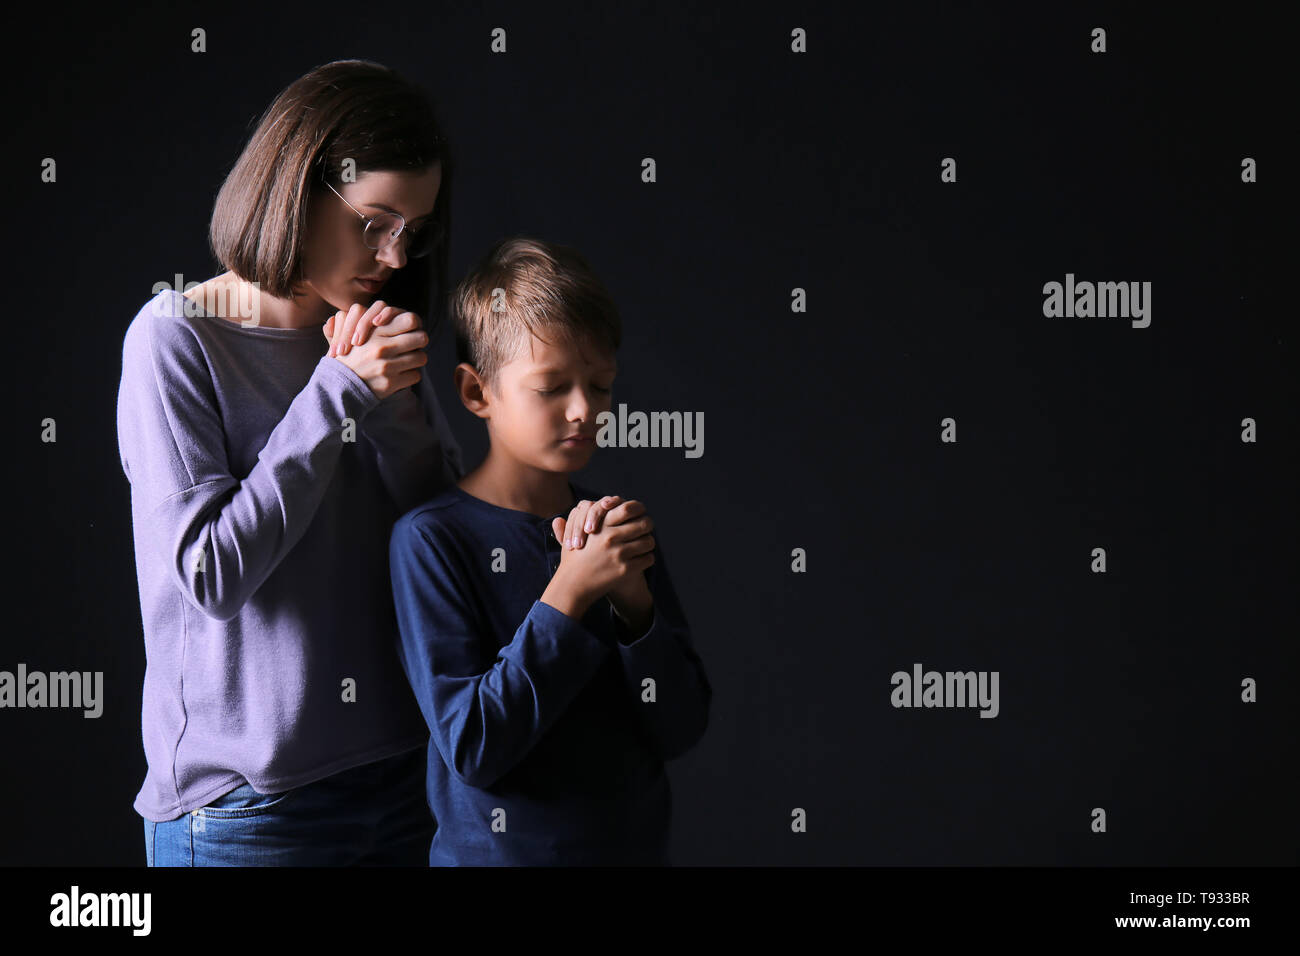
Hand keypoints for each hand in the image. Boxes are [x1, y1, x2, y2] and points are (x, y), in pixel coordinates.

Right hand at [328, 308, 428, 400]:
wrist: (337, 384)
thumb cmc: (350, 355)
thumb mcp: (356, 331)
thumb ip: (375, 320)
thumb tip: (400, 315)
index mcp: (374, 332)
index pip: (411, 320)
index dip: (414, 326)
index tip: (409, 331)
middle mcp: (381, 347)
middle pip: (421, 338)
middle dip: (418, 342)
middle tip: (412, 346)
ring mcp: (386, 366)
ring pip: (421, 357)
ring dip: (415, 360)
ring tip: (406, 361)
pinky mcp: (390, 383)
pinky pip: (415, 375)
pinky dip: (410, 375)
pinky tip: (400, 374)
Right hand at [542, 501, 654, 617]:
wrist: (572, 586)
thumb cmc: (573, 559)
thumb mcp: (572, 535)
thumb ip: (578, 517)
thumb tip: (588, 502)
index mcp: (600, 525)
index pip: (629, 508)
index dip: (639, 510)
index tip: (641, 514)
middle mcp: (610, 537)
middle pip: (644, 524)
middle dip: (648, 527)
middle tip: (647, 530)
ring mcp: (618, 554)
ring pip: (648, 542)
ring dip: (648, 543)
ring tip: (644, 546)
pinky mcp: (624, 570)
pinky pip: (647, 559)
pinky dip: (647, 558)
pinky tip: (642, 559)